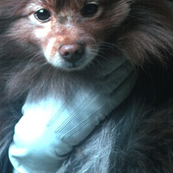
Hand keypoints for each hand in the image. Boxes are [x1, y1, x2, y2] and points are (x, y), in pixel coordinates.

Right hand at [8, 54, 136, 172]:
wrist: (43, 134)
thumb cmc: (42, 102)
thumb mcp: (52, 75)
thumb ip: (70, 62)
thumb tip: (85, 47)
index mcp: (78, 67)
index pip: (105, 49)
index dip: (114, 42)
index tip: (115, 38)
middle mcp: (92, 78)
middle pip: (120, 58)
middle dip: (125, 52)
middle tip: (126, 48)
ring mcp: (101, 93)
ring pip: (126, 72)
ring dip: (129, 64)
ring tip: (128, 59)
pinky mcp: (105, 107)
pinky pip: (125, 88)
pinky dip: (130, 79)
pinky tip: (129, 75)